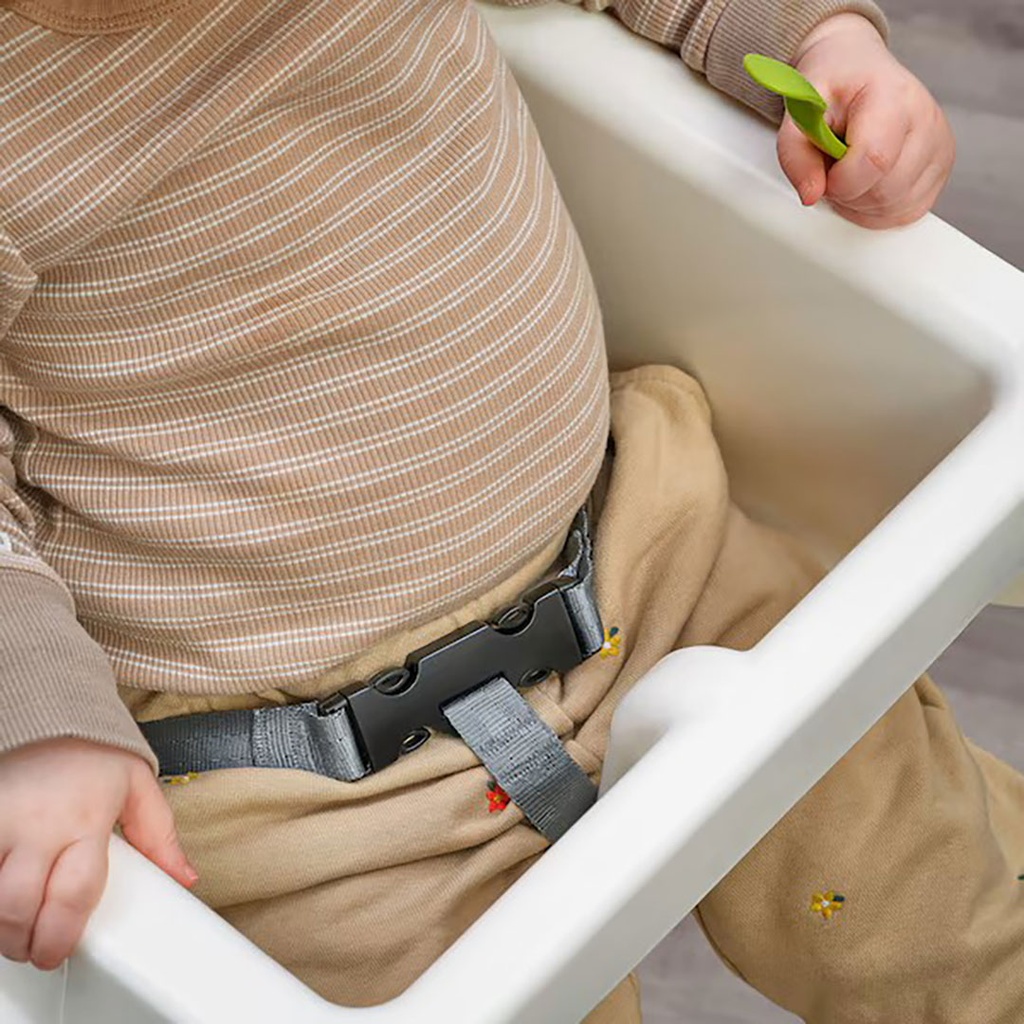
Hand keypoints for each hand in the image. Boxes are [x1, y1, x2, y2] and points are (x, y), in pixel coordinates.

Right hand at [0, 738, 196, 969]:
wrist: (45, 714)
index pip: (75, 893)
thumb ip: (159, 835)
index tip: (59, 951)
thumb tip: (185, 877)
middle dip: (26, 941)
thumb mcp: (137, 786)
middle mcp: (39, 821)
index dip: (64, 934)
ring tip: (14, 929)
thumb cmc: (91, 753)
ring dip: (0, 926)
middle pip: (21, 906)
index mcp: (86, 817)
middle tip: (35, 947)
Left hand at [777, 13, 954, 228]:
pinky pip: (907, 211)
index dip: (840, 181)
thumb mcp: (799, 111)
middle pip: (886, 191)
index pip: (875, 159)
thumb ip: (794, 155)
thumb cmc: (832, 87)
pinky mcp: (942, 167)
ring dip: (861, 203)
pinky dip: (879, 209)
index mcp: (892, 96)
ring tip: (850, 171)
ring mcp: (939, 144)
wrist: (857, 69)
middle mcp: (926, 118)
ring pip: (896, 206)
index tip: (825, 171)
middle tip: (834, 167)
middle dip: (847, 193)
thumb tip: (811, 195)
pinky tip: (868, 183)